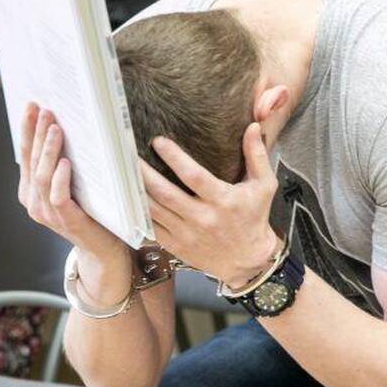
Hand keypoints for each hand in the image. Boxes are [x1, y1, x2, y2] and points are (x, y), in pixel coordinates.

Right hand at [17, 103, 126, 268]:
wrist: (103, 248)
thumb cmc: (91, 213)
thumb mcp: (72, 184)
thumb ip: (63, 163)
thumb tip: (65, 127)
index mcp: (31, 191)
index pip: (25, 154)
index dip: (27, 130)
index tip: (32, 106)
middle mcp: (34, 202)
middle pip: (31, 161)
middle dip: (37, 133)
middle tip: (45, 110)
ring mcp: (47, 213)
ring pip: (42, 176)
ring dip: (49, 150)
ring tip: (56, 129)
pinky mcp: (65, 221)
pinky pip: (57, 196)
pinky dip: (60, 178)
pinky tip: (66, 163)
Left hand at [140, 123, 278, 286]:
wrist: (247, 260)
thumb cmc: (254, 218)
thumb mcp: (264, 186)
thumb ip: (257, 155)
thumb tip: (252, 126)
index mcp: (223, 201)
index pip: (193, 176)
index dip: (174, 158)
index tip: (158, 141)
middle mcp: (203, 218)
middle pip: (166, 193)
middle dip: (144, 173)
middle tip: (126, 153)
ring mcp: (187, 234)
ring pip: (154, 211)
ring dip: (136, 191)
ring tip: (122, 171)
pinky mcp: (177, 246)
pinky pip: (152, 228)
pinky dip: (138, 213)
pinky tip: (127, 197)